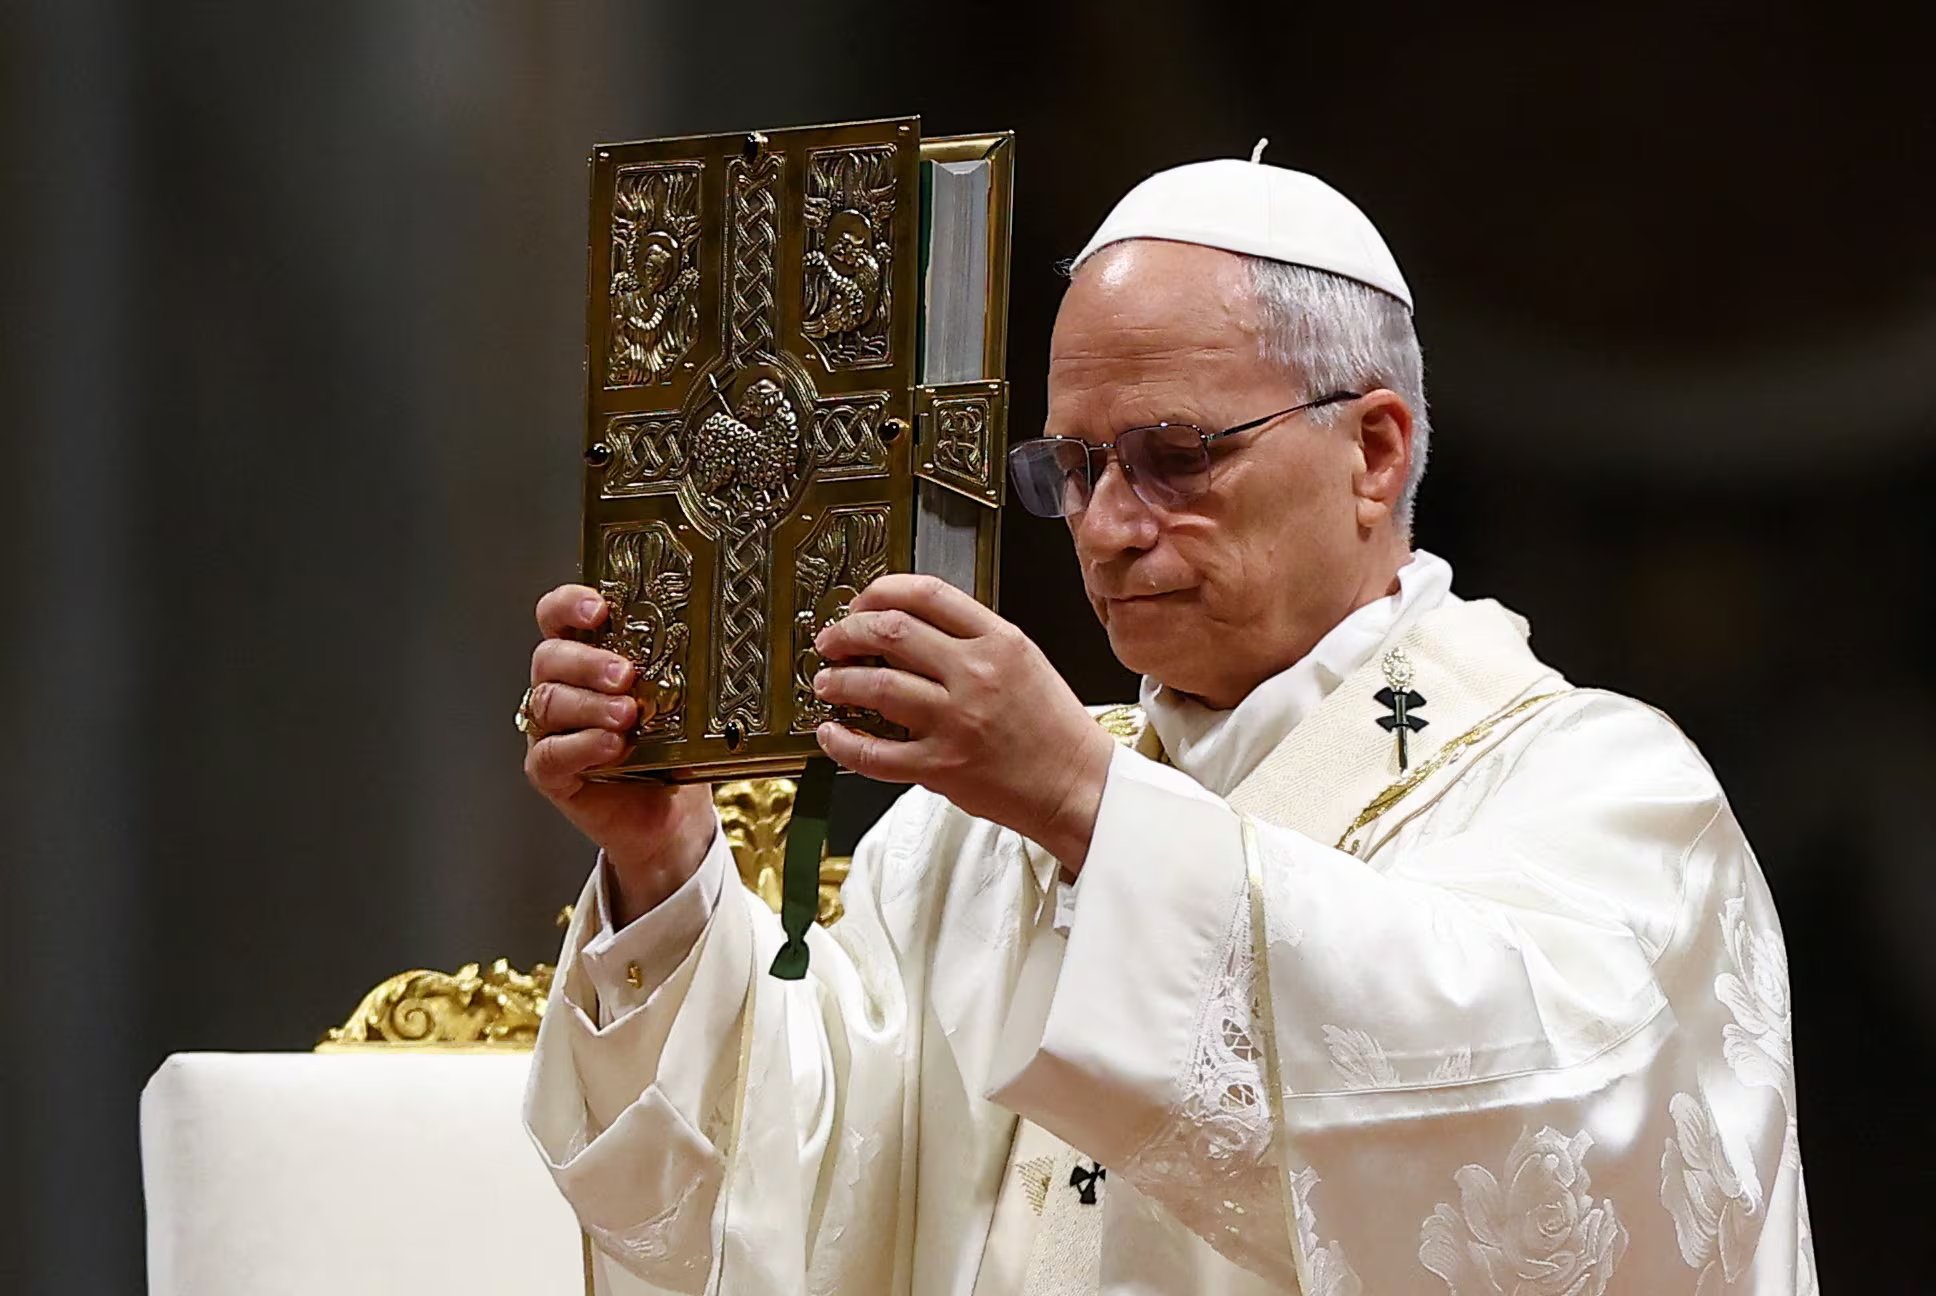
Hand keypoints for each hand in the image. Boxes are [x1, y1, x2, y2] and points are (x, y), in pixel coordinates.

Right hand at [524, 584, 715, 924]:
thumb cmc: (673, 750)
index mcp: (586, 658)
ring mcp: (551, 730)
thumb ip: (678, 669)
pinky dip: (582, 746)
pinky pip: (550, 754)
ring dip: (589, 705)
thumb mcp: (680, 702)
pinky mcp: (551, 772)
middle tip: (625, 674)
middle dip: (587, 661)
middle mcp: (562, 688)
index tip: (599, 609)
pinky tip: (612, 746)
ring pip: (547, 702)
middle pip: (550, 658)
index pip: (558, 617)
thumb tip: (712, 635)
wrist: (673, 816)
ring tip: (627, 715)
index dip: (569, 605)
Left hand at [810, 575, 1115, 870]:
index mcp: (999, 641)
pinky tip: (833, 733)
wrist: (1077, 784)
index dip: (880, 591)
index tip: (862, 603)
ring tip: (829, 682)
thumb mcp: (1023, 660)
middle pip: (891, 631)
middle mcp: (976, 674)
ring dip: (839, 681)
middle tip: (833, 640)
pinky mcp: (940, 766)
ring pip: (876, 685)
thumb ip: (971, 639)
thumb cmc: (1052, 727)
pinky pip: (874, 752)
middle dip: (847, 631)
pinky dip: (843, 741)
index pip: (927, 593)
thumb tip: (908, 627)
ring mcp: (955, 721)